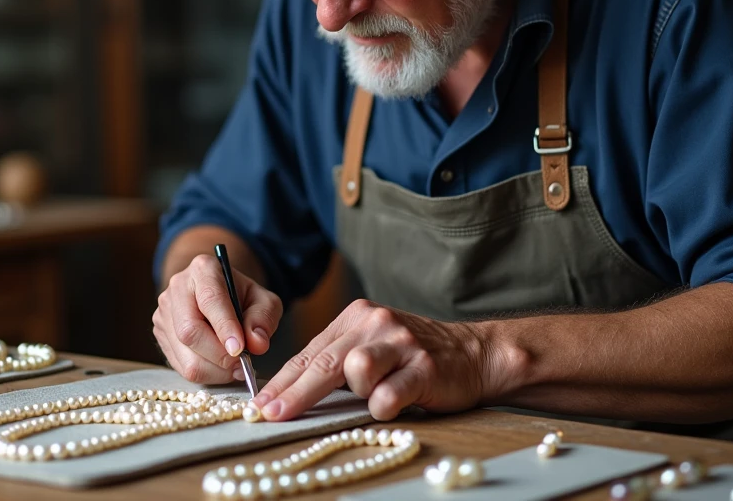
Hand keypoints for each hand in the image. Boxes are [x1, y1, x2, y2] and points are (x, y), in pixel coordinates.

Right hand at [153, 253, 282, 384]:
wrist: (220, 296)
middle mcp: (177, 288)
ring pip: (184, 355)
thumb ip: (263, 319)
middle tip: (242, 363)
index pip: (210, 299)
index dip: (225, 327)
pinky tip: (220, 367)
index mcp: (203, 269)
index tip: (240, 348)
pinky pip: (181, 366)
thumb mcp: (264, 300)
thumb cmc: (243, 297)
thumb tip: (256, 344)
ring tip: (235, 367)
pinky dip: (206, 374)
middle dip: (219, 355)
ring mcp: (164, 312)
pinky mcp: (161, 334)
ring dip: (215, 370)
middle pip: (189, 330)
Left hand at [251, 299, 490, 420]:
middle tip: (272, 415)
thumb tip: (287, 391)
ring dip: (359, 392)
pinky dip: (384, 406)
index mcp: (355, 317)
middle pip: (324, 363)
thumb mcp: (369, 346)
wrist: (472, 353)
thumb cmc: (411, 357)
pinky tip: (396, 402)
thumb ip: (335, 360)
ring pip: (355, 372)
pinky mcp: (425, 367)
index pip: (309, 352)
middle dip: (294, 393)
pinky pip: (389, 395)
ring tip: (377, 393)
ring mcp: (401, 343)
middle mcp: (375, 323)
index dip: (282, 381)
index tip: (260, 404)